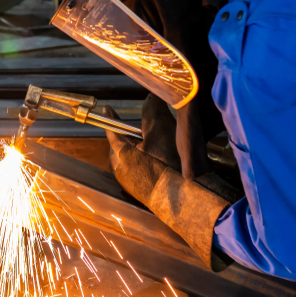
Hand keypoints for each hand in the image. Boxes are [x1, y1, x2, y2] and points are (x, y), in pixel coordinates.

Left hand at [103, 93, 232, 270]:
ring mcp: (132, 184)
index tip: (108, 108)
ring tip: (162, 143)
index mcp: (120, 155)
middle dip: (133, 134)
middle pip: (122, 145)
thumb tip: (150, 95)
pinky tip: (168, 159)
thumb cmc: (171, 165)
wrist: (187, 201)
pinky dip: (151, 161)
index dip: (111, 117)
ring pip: (133, 158)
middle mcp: (122, 171)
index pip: (112, 130)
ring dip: (144, 148)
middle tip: (148, 127)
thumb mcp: (162, 131)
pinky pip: (143, 170)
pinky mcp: (144, 192)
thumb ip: (152, 111)